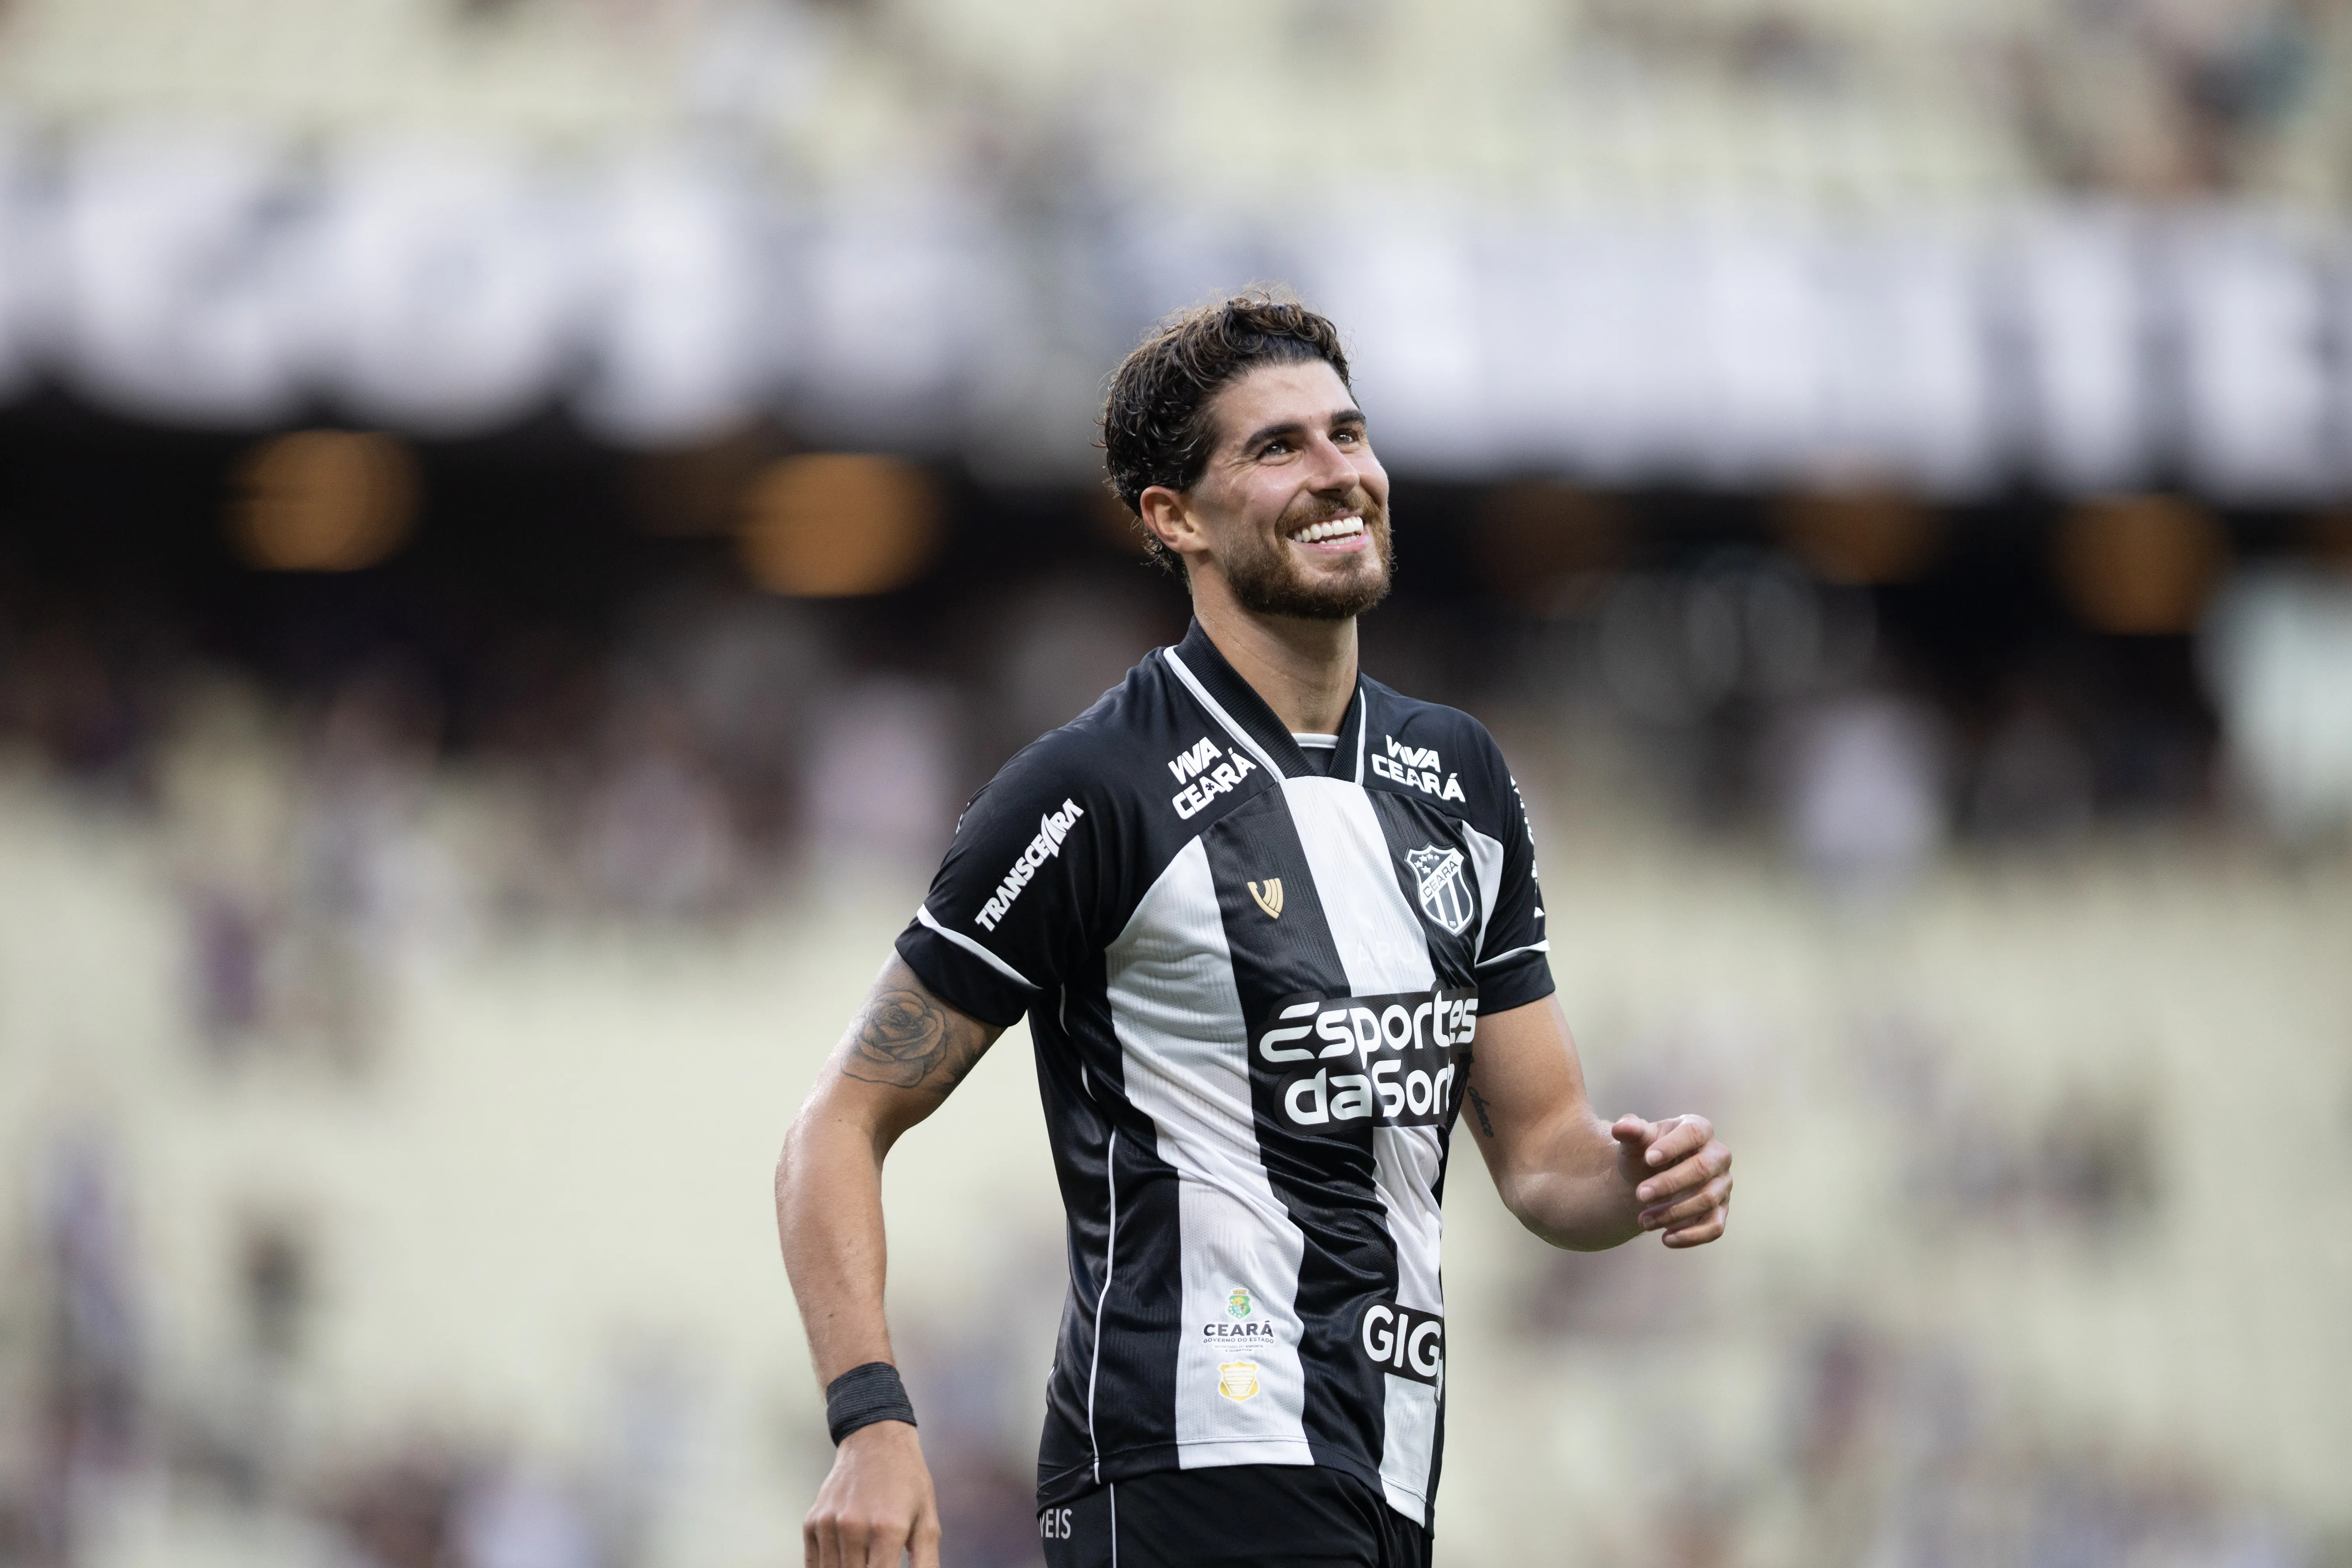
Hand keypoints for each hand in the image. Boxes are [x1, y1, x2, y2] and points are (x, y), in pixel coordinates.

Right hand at [805, 1420, 940, 1567]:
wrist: (875, 1440)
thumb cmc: (907, 1481)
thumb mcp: (927, 1520)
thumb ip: (927, 1562)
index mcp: (887, 1528)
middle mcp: (854, 1527)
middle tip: (877, 1562)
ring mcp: (828, 1524)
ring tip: (864, 1557)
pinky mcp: (812, 1522)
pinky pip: (813, 1565)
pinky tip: (845, 1561)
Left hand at [1611, 1114, 1731, 1247]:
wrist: (1650, 1178)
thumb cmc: (1646, 1154)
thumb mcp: (1637, 1142)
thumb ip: (1631, 1132)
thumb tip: (1620, 1127)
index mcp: (1700, 1129)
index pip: (1693, 1133)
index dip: (1672, 1146)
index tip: (1648, 1159)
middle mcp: (1717, 1156)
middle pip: (1701, 1169)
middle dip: (1669, 1184)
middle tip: (1639, 1194)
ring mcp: (1722, 1184)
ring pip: (1706, 1200)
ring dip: (1673, 1213)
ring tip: (1643, 1221)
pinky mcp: (1720, 1211)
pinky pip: (1714, 1227)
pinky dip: (1691, 1236)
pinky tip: (1665, 1239)